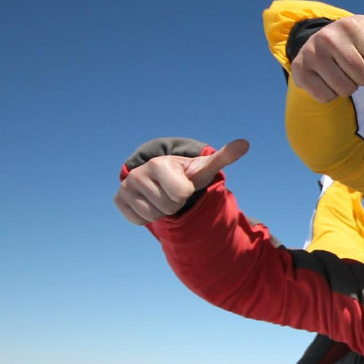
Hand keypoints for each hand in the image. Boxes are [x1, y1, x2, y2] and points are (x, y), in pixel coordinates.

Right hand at [114, 139, 248, 224]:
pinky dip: (147, 216)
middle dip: (174, 203)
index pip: (181, 195)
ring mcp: (126, 187)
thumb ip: (223, 157)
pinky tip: (149, 203)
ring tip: (161, 197)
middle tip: (171, 192)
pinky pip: (139, 220)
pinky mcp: (118, 200)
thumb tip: (245, 143)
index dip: (185, 193)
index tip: (182, 184)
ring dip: (162, 211)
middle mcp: (138, 174)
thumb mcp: (204, 168)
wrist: (162, 179)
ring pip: (153, 216)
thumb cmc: (186, 174)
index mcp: (160, 164)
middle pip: (168, 207)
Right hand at [291, 0, 363, 101]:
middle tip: (352, 63)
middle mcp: (328, 37)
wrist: (321, 48)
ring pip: (346, 89)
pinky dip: (329, 93)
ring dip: (347, 86)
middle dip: (363, 76)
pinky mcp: (299, 71)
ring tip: (339, 70)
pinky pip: (326, 96)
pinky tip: (325, 78)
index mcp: (350, 25)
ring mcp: (311, 53)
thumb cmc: (357, 40)